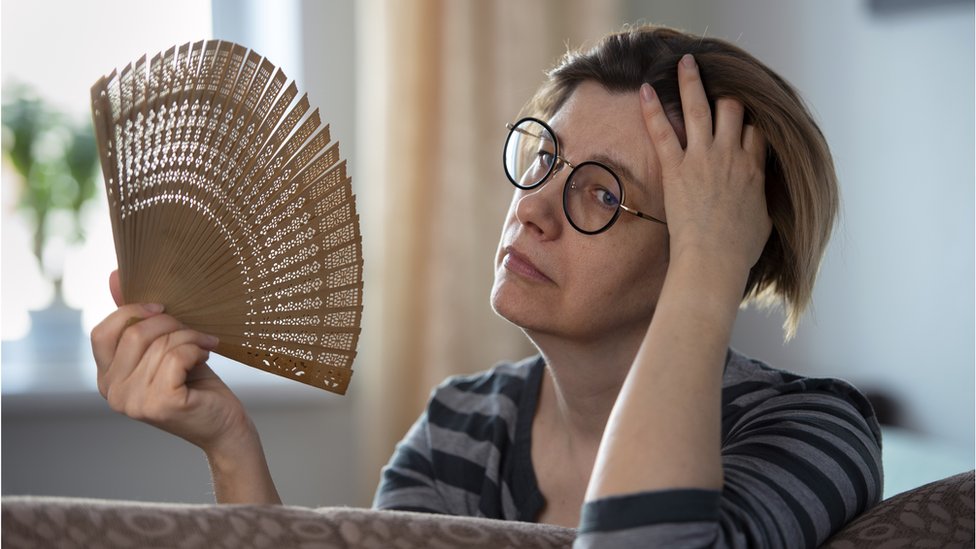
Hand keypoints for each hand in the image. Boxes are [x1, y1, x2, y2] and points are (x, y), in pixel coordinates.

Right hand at [91, 270, 253, 454]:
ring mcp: (134, 402)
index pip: (102, 332)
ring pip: (161, 344)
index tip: (164, 307)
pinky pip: (176, 356)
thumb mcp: (163, 347)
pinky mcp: (160, 404)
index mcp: (107, 378)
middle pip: (135, 333)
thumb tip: (114, 274)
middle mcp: (112, 393)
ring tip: (204, 348)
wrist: (224, 424)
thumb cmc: (195, 383)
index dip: (132, 311)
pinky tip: (204, 359)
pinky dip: (196, 351)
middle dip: (172, 324)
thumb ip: (137, 317)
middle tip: (195, 332)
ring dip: (190, 338)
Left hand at [641, 54, 770, 275]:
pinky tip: (645, 89)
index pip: (756, 131)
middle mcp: (731, 156)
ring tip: (685, 62)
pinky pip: (663, 131)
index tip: (742, 120)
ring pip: (700, 107)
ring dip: (692, 81)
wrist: (714, 260)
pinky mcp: (676, 168)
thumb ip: (761, 201)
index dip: (749, 123)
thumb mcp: (764, 223)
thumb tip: (760, 198)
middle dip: (726, 96)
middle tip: (716, 85)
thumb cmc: (738, 251)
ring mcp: (703, 158)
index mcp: (754, 170)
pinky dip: (653, 108)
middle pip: (733, 110)